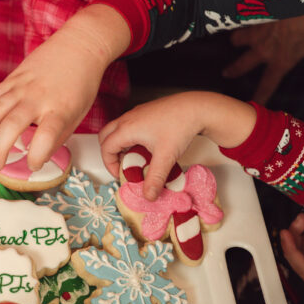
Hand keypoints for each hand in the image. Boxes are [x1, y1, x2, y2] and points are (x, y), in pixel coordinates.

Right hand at [0, 4, 129, 172]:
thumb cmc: (81, 84)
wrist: (79, 46)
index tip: (33, 165)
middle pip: (13, 125)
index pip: (45, 137)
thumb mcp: (77, 115)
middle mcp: (39, 97)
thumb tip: (37, 156)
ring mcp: (23, 85)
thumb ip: (56, 136)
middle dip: (0, 149)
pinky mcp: (14, 77)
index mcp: (60, 109)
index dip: (36, 156)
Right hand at [98, 92, 255, 198]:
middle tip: (121, 165)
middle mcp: (128, 118)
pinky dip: (130, 136)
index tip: (120, 174)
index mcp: (127, 129)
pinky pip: (129, 124)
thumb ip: (155, 178)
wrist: (197, 107)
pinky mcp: (146, 111)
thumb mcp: (166, 157)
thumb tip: (148, 196)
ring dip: (120, 144)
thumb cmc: (180, 127)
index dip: (109, 164)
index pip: (106, 148)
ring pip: (117, 129)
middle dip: (109, 153)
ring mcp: (137, 112)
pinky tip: (147, 145)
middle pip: (105, 135)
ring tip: (135, 157)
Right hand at [222, 12, 303, 104]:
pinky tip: (242, 18)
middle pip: (242, 65)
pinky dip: (242, 22)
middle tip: (226, 73)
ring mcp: (256, 34)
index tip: (252, 104)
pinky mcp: (253, 17)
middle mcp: (263, 50)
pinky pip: (243, 22)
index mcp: (281, 60)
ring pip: (237, 40)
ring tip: (235, 40)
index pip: (267, 85)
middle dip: (233, 70)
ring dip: (236, 41)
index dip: (260, 96)